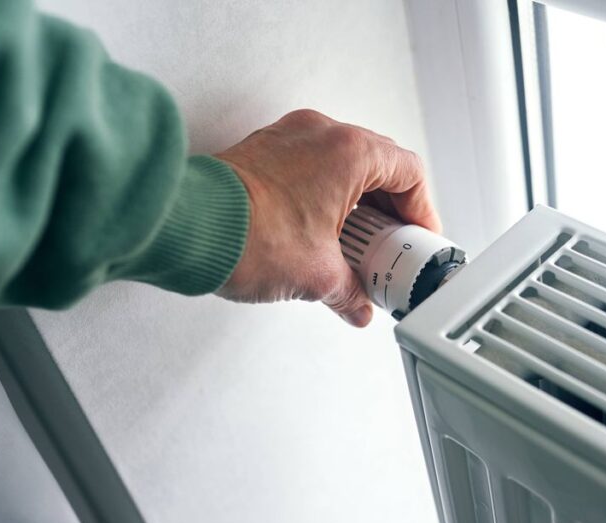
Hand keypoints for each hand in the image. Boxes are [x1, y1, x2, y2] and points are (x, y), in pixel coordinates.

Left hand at [213, 109, 440, 326]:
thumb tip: (356, 305)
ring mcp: (290, 137)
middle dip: (389, 211)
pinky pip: (311, 166)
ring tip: (351, 246)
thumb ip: (349, 293)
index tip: (418, 237)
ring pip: (343, 165)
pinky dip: (325, 196)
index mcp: (348, 152)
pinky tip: (318, 233)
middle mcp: (321, 134)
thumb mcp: (316, 275)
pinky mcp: (264, 150)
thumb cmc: (244, 235)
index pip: (409, 172)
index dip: (422, 211)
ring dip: (356, 204)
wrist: (184, 227)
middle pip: (379, 166)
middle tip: (388, 246)